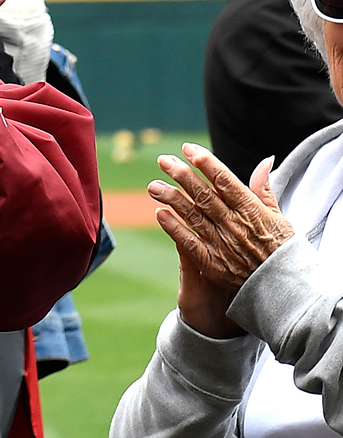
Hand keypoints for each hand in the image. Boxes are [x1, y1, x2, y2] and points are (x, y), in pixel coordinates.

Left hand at [149, 147, 293, 296]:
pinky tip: (160, 214)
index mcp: (252, 211)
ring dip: (172, 199)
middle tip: (163, 161)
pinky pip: (190, 243)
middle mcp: (236, 226)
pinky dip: (175, 228)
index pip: (226, 181)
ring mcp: (223, 245)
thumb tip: (265, 161)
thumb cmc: (281, 250)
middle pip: (205, 196)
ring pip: (193, 216)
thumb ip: (264, 189)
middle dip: (183, 176)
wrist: (283, 289)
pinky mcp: (213, 264)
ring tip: (154, 186)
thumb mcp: (279, 217)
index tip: (189, 149)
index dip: (207, 163)